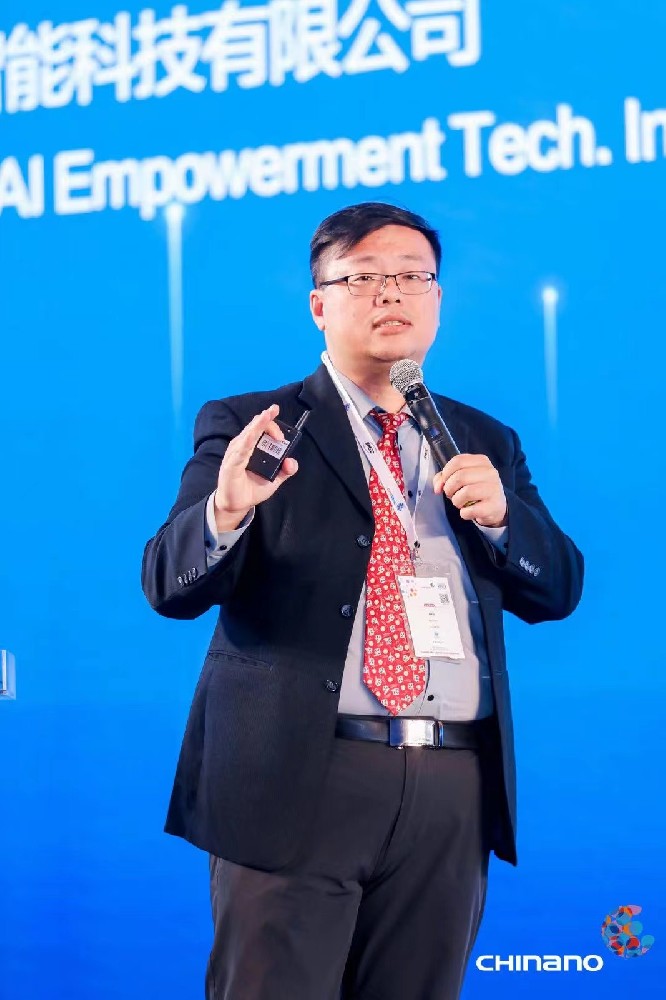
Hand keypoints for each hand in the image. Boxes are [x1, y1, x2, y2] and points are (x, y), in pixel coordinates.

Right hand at [214, 404, 297, 530]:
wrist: (237, 504)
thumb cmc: (252, 489)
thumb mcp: (274, 480)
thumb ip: (285, 470)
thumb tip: (291, 461)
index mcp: (252, 447)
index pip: (261, 428)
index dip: (272, 424)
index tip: (282, 435)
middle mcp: (243, 447)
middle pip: (255, 427)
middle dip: (267, 420)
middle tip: (277, 418)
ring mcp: (236, 454)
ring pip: (248, 434)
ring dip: (259, 424)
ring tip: (267, 414)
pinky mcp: (232, 464)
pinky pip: (241, 450)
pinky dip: (248, 440)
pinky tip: (253, 434)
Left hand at [433, 454, 507, 527]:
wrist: (496, 506)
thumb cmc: (476, 490)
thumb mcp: (464, 478)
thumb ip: (446, 477)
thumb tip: (438, 486)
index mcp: (482, 461)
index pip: (458, 461)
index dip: (446, 473)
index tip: (443, 483)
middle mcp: (490, 473)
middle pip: (460, 476)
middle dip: (449, 488)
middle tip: (450, 494)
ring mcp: (493, 489)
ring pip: (465, 492)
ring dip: (456, 501)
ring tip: (459, 503)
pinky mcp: (493, 506)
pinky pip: (470, 510)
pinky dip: (464, 513)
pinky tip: (468, 511)